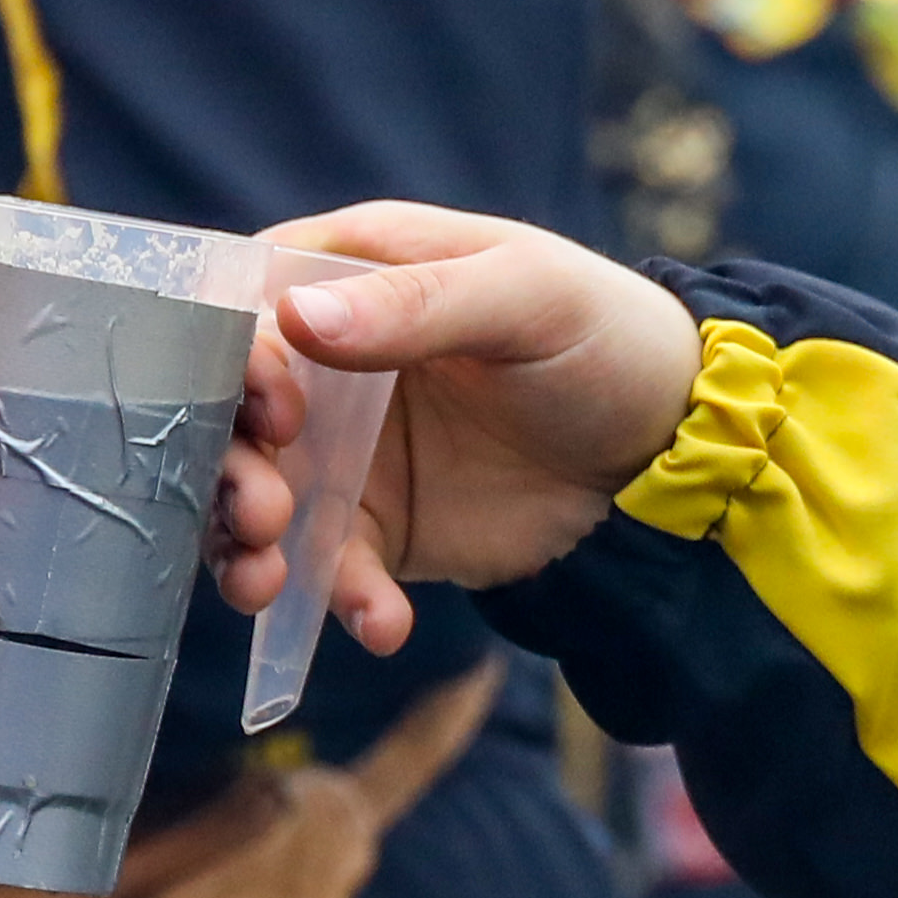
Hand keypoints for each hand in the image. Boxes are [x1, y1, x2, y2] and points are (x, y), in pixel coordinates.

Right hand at [210, 204, 706, 643]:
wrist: (673, 447)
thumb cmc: (605, 335)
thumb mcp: (528, 297)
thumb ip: (418, 305)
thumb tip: (297, 320)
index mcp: (353, 273)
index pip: (246, 306)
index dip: (232, 360)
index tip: (274, 412)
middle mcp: (328, 363)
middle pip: (228, 414)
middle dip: (224, 468)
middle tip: (263, 512)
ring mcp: (344, 451)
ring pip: (256, 498)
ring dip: (246, 546)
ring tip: (270, 584)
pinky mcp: (376, 529)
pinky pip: (330, 569)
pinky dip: (341, 601)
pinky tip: (384, 625)